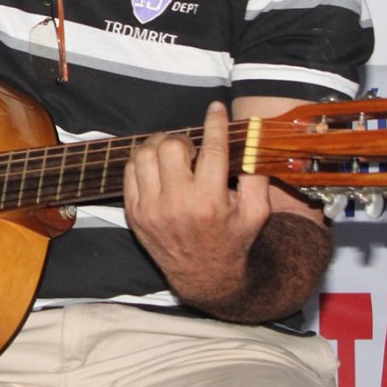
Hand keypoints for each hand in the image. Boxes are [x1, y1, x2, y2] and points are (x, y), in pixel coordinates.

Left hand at [123, 101, 272, 308]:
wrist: (205, 277)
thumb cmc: (234, 240)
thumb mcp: (257, 212)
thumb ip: (257, 175)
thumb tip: (252, 139)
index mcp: (210, 202)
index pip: (212, 149)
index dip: (214, 124)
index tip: (216, 109)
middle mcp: (177, 204)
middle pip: (170, 146)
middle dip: (183, 140)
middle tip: (192, 148)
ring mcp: (151, 209)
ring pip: (143, 155)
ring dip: (159, 146)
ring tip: (173, 153)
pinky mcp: (135, 213)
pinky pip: (129, 172)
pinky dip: (142, 162)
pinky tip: (157, 166)